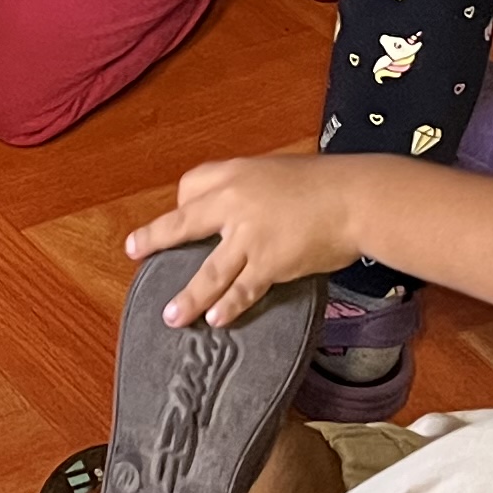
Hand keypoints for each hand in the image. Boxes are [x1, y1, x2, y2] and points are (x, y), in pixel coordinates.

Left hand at [124, 152, 382, 327]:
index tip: (183, 219)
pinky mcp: (270, 262)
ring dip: (189, 296)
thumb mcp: (280, 173)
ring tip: (172, 317)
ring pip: (209, 271)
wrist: (356, 197)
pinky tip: (215, 320)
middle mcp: (235, 202)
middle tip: (135, 250)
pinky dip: (228, 307)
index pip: (192, 186)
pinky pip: (242, 289)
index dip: (184, 205)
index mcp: (237, 174)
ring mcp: (250, 235)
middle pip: (183, 223)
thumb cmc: (326, 183)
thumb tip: (245, 211)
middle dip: (155, 238)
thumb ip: (255, 191)